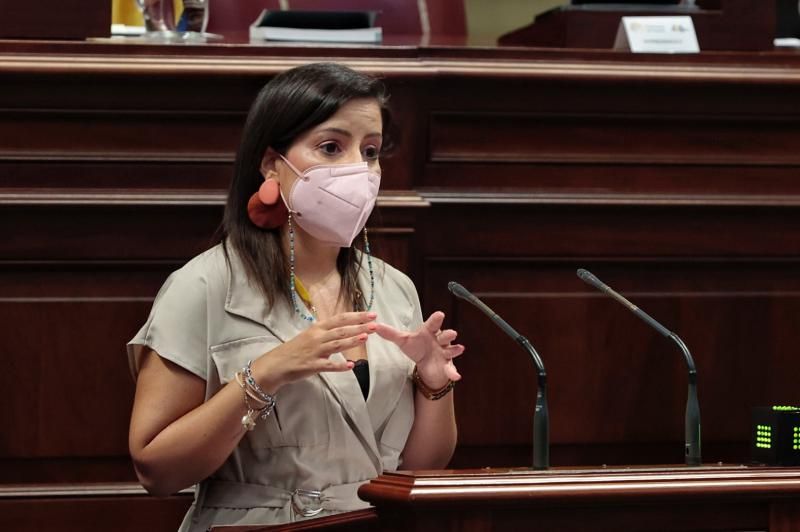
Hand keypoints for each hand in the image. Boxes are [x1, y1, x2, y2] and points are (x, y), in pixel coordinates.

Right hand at [252, 311, 377, 391]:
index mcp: (317, 328)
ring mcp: (314, 351)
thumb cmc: (294, 350)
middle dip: (359, 326)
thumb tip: (344, 327)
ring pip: (336, 344)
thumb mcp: (310, 336)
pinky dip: (339, 365)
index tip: (371, 314)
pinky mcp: (312, 365)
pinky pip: (328, 365)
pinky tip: (351, 366)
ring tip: (366, 337)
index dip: (356, 316)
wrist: (276, 364)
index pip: (340, 319)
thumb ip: (326, 332)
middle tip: (375, 324)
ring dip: (351, 341)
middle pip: (341, 330)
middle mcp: (317, 337)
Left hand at [375, 311, 463, 388]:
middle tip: (451, 333)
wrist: (426, 363)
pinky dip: (453, 372)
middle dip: (448, 334)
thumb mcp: (403, 341)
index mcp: (429, 332)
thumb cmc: (417, 347)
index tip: (440, 315)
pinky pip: (451, 368)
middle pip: (445, 335)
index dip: (436, 319)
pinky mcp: (446, 365)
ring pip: (451, 349)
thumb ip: (390, 334)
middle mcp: (439, 340)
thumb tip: (375, 326)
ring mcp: (444, 352)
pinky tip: (456, 376)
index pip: (432, 324)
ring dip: (454, 349)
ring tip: (459, 348)